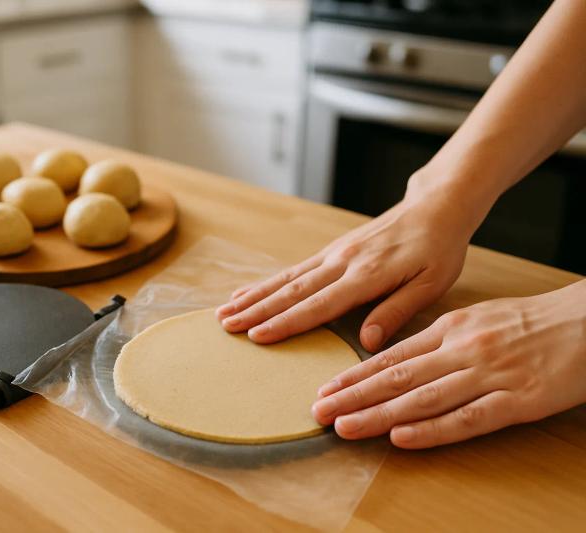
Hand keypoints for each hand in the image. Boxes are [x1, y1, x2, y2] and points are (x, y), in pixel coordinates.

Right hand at [216, 178, 484, 350]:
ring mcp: (334, 254)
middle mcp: (343, 262)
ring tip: (225, 311)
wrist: (434, 207)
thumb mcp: (430, 284)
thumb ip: (396, 311)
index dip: (287, 322)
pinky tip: (248, 291)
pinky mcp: (332, 251)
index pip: (320, 304)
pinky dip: (268, 282)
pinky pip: (294, 269)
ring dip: (254, 296)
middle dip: (256, 309)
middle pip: (292, 290)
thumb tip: (366, 341)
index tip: (257, 335)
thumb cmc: (438, 249)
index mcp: (367, 274)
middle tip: (226, 325)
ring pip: (287, 278)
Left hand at [312, 280, 585, 448]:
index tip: (324, 388)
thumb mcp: (476, 318)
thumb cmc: (529, 321)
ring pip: (422, 398)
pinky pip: (469, 418)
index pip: (391, 356)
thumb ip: (436, 338)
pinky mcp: (519, 400)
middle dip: (352, 396)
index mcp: (450, 328)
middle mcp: (462, 350)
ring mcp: (489, 375)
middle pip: (397, 377)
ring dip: (378, 414)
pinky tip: (402, 438)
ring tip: (344, 426)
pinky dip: (433, 430)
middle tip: (318, 411)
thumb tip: (395, 355)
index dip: (354, 375)